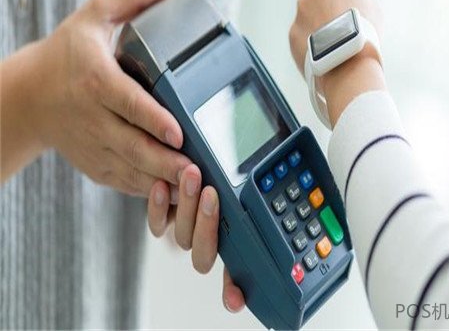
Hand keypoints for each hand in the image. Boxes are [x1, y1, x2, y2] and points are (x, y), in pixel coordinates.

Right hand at [34, 0, 190, 194]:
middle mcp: (94, 117)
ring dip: (162, 182)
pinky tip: (174, 195)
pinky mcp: (94, 163)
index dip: (154, 119)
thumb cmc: (67, 54)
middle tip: (199, 171)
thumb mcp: (92, 16)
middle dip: (166, 162)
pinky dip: (148, 190)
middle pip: (133, 145)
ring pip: (131, 169)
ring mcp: (93, 145)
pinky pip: (123, 181)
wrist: (29, 96)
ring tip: (195, 188)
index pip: (129, 103)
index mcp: (97, 80)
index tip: (179, 132)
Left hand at [147, 171, 245, 312]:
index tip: (234, 297)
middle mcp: (209, 239)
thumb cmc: (222, 173)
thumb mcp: (245, 183)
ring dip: (187, 205)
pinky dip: (157, 207)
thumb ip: (254, 194)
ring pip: (182, 236)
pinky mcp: (163, 217)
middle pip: (203, 256)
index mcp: (234, 238)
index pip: (237, 273)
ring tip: (192, 175)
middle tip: (211, 193)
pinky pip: (157, 224)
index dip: (235, 290)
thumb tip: (277, 188)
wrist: (181, 165)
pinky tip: (163, 186)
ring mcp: (186, 230)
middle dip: (206, 225)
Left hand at [289, 0, 385, 123]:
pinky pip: (302, 33)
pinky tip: (324, 52)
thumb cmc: (367, 30)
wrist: (347, 59)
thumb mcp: (373, 7)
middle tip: (339, 17)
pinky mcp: (292, 29)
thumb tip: (350, 2)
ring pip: (307, 11)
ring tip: (333, 40)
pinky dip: (310, 40)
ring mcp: (301, 6)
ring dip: (317, 21)